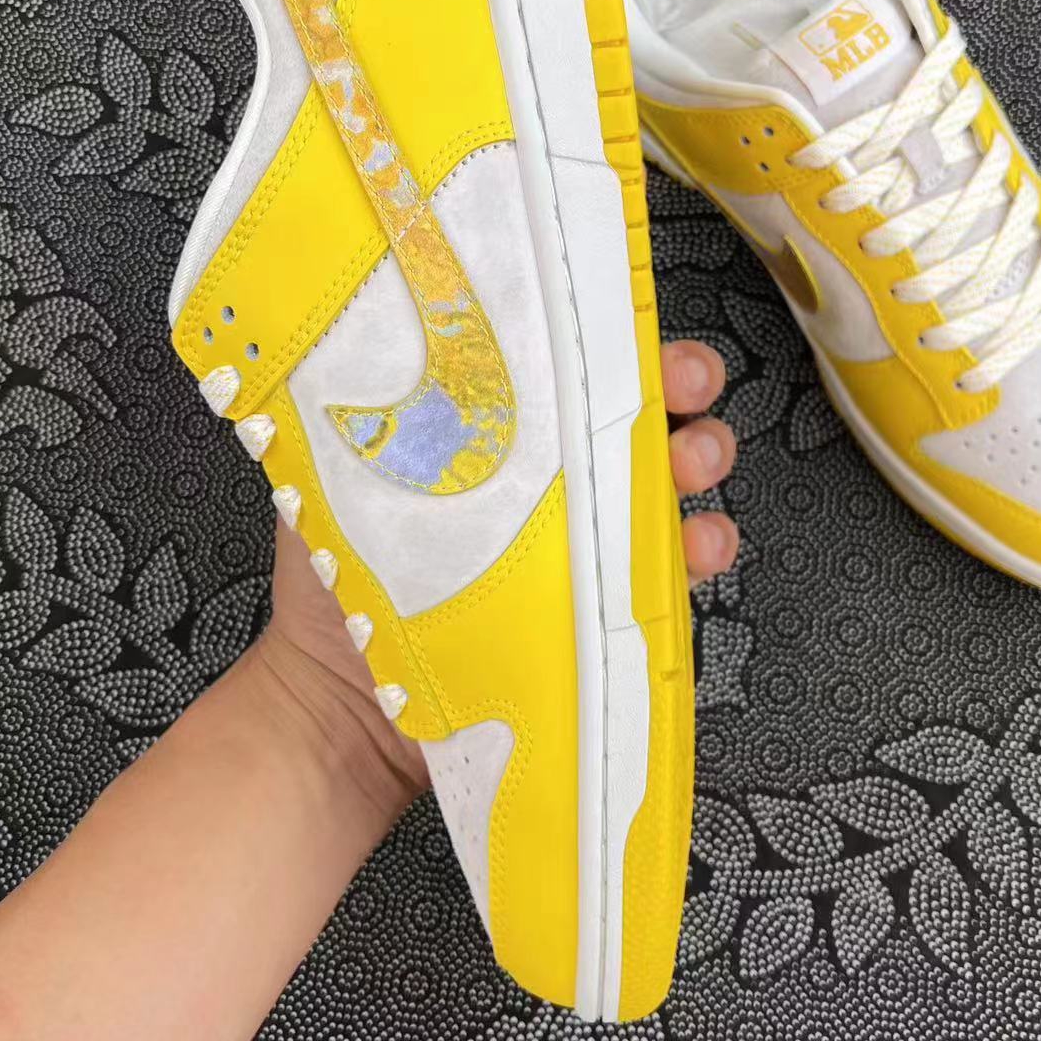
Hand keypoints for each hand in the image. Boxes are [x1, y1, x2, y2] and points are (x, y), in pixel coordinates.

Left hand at [256, 338, 737, 801]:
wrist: (346, 716)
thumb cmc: (338, 593)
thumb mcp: (345, 485)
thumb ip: (385, 419)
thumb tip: (395, 336)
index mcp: (484, 436)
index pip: (553, 368)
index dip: (594, 338)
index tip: (616, 325)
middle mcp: (541, 482)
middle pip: (625, 413)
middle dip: (673, 384)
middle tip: (684, 383)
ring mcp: (579, 545)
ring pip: (664, 482)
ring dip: (699, 456)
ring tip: (695, 462)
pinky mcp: (604, 608)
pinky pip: (672, 571)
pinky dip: (702, 551)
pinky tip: (700, 545)